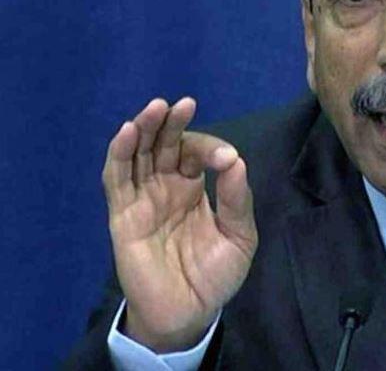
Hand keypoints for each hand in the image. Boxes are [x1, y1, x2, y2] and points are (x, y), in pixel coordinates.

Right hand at [102, 97, 257, 351]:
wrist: (190, 312)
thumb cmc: (215, 275)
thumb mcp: (239, 236)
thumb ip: (236, 200)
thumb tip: (236, 160)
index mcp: (194, 187)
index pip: (196, 153)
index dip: (209, 148)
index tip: (225, 159)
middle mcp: (166, 186)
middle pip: (164, 144)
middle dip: (172, 123)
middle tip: (183, 104)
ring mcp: (143, 198)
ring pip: (139, 154)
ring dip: (145, 129)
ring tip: (156, 108)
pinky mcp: (123, 214)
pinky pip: (117, 178)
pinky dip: (120, 153)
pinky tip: (130, 132)